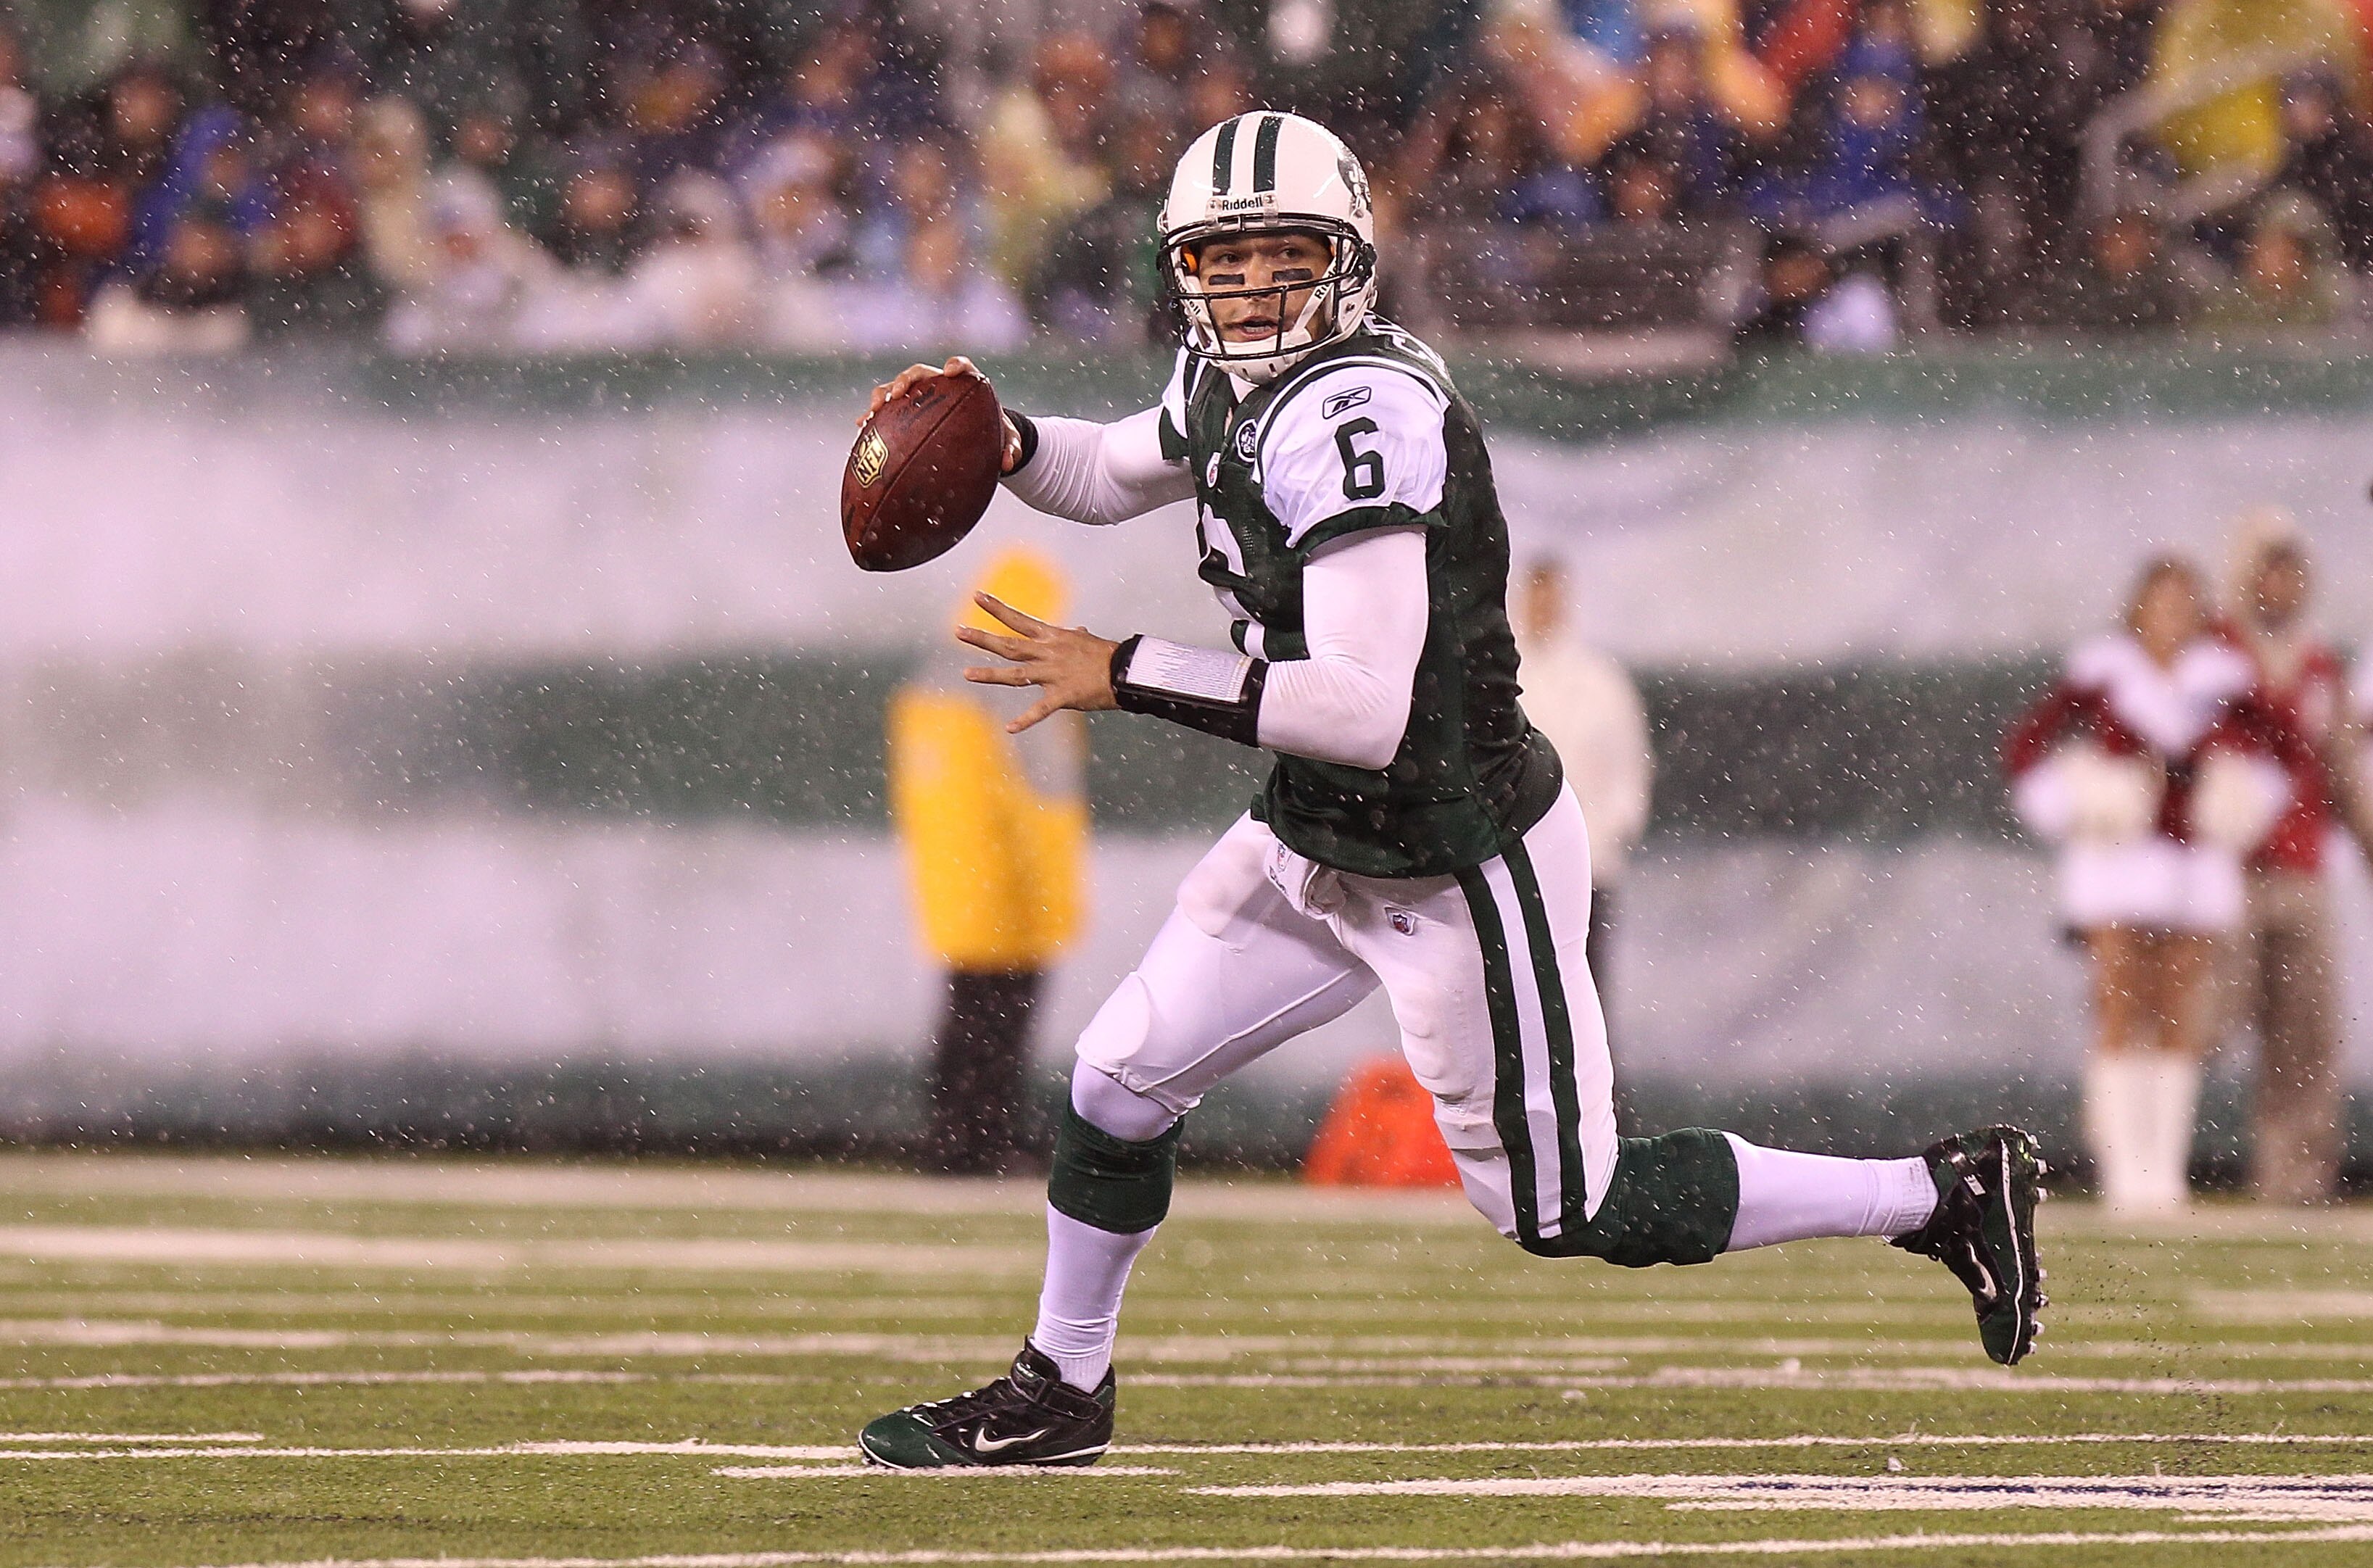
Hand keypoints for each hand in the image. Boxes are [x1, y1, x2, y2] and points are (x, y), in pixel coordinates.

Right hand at [861, 355, 1023, 474]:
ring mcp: (919, 397)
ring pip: (897, 388)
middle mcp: (938, 385)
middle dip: (906, 380)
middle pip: (919, 374)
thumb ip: (1010, 448)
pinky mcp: (905, 411)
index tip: (951, 371)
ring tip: (873, 411)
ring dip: (883, 395)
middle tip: (899, 393)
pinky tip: (861, 428)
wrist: (977, 436)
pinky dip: (873, 417)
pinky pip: (887, 411)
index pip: (962, 366)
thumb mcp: (1005, 441)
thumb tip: (1009, 464)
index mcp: (964, 384)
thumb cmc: (993, 432)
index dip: (956, 365)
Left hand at [958, 592, 1118, 732]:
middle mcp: (1048, 653)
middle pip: (1010, 645)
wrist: (1126, 671)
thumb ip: (1075, 636)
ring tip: (966, 674)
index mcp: (1052, 637)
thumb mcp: (1087, 641)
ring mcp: (1053, 674)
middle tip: (959, 632)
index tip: (976, 597)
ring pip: (1016, 674)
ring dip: (990, 674)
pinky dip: (1026, 720)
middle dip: (983, 638)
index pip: (1019, 619)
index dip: (997, 608)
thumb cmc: (1107, 655)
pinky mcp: (1063, 695)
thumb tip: (1077, 629)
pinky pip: (1041, 709)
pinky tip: (1010, 728)